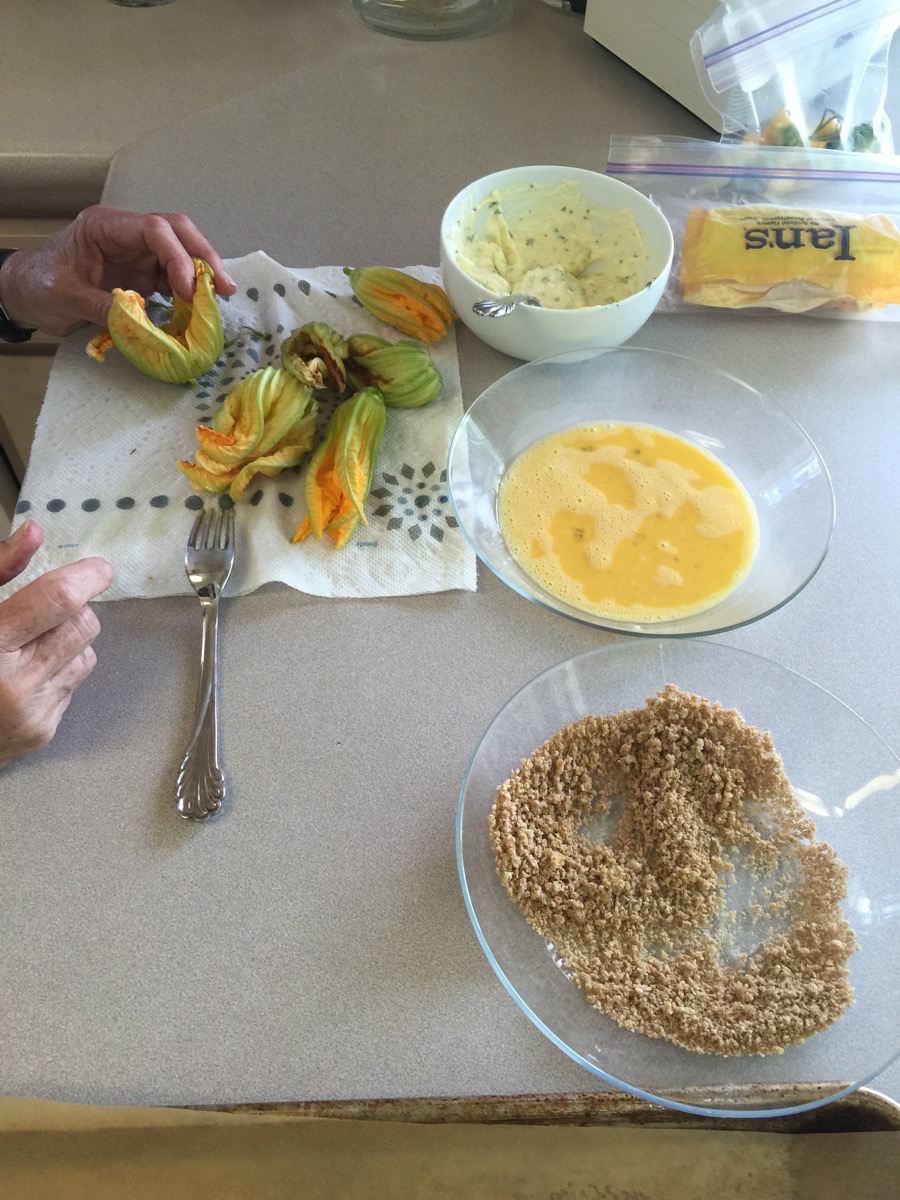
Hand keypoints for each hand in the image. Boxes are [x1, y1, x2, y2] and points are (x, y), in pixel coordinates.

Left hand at [0, 204, 237, 336]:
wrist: (23, 292)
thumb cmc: (38, 286)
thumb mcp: (65, 297)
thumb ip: (103, 306)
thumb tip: (139, 320)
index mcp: (105, 226)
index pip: (154, 229)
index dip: (177, 257)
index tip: (189, 291)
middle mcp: (126, 234)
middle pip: (176, 232)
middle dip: (203, 257)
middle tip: (225, 288)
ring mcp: (135, 253)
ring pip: (179, 253)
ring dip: (200, 277)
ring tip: (214, 305)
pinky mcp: (139, 274)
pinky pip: (171, 278)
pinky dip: (187, 294)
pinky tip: (196, 311)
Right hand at [0, 521, 112, 766]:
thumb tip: (35, 532)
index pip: (59, 600)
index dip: (86, 577)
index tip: (97, 569)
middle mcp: (13, 682)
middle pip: (83, 624)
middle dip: (74, 609)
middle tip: (42, 611)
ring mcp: (31, 712)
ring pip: (87, 654)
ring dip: (67, 642)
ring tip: (25, 647)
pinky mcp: (42, 732)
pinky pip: (73, 686)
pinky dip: (56, 673)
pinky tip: (20, 677)